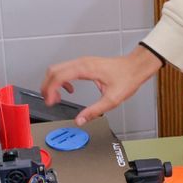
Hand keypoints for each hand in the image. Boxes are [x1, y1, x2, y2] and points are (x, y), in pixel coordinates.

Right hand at [41, 46, 162, 126]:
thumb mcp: (111, 100)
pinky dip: (61, 80)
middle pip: (53, 70)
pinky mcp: (84, 64)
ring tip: (56, 98)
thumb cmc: (127, 78)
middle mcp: (81, 62)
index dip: (50, 90)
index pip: (58, 76)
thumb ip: (94, 111)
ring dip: (53, 83)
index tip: (50, 102)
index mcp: (85, 69)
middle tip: (50, 101)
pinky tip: (69, 90)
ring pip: (58, 68)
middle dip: (47, 86)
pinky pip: (66, 69)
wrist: (135, 67)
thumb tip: (80, 120)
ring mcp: (82, 62)